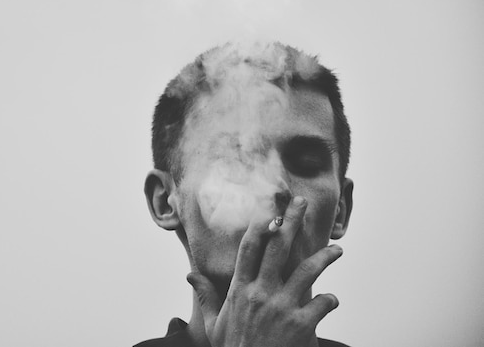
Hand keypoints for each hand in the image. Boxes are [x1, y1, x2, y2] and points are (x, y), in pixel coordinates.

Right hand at [187, 196, 342, 346]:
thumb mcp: (213, 325)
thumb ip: (206, 296)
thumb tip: (190, 274)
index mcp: (239, 290)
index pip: (249, 248)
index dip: (261, 225)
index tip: (270, 209)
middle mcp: (260, 293)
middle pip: (278, 247)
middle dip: (292, 221)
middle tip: (302, 203)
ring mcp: (282, 307)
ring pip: (307, 270)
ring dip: (325, 256)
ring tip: (337, 249)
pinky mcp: (302, 324)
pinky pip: (323, 303)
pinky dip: (331, 299)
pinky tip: (332, 299)